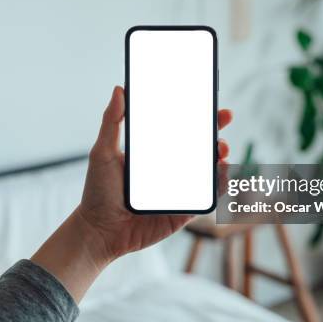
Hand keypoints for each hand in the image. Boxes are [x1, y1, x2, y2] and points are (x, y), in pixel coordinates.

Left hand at [77, 86, 231, 258]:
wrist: (99, 232)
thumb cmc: (98, 193)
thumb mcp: (102, 152)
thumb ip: (112, 122)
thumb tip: (119, 89)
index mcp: (154, 154)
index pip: (180, 131)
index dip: (197, 117)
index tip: (209, 104)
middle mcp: (169, 170)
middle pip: (200, 148)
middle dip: (216, 132)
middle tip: (224, 118)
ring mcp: (179, 190)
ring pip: (208, 171)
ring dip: (221, 158)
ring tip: (221, 149)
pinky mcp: (183, 211)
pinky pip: (207, 198)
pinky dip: (219, 186)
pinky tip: (221, 174)